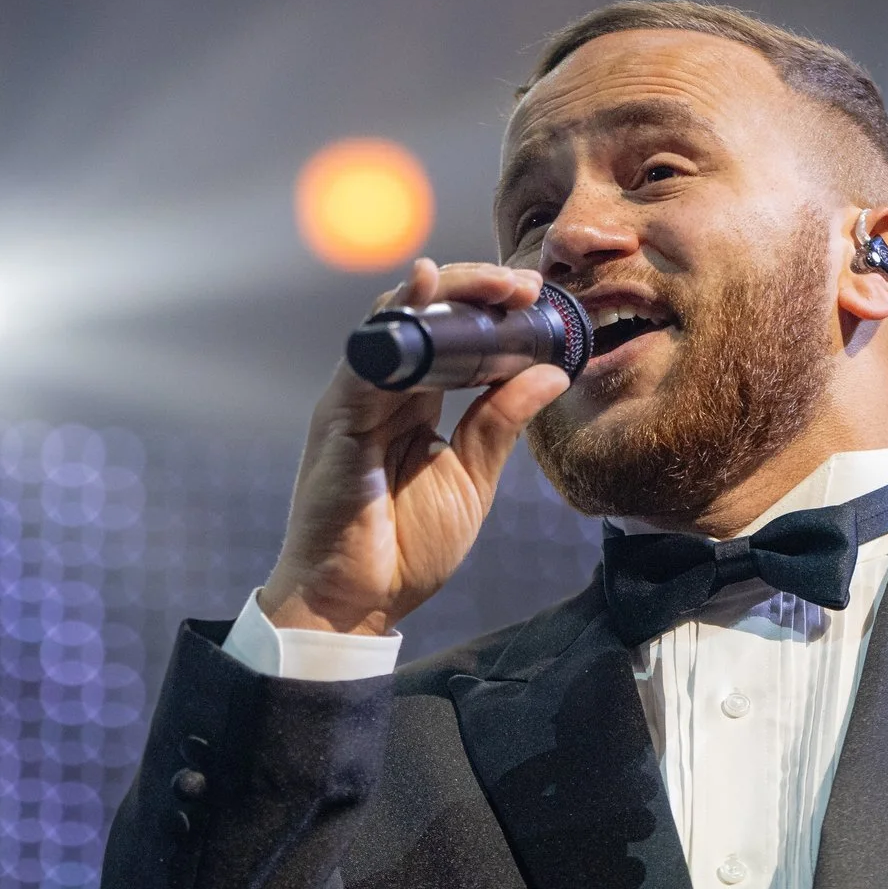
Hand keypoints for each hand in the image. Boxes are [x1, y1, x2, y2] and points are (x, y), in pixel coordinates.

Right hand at [258, 259, 571, 636]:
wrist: (355, 602)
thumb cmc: (404, 549)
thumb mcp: (471, 480)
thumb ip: (501, 424)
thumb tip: (549, 374)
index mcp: (412, 405)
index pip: (448, 337)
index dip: (489, 312)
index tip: (536, 301)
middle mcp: (382, 393)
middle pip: (423, 315)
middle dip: (475, 290)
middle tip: (524, 286)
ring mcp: (356, 399)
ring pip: (396, 320)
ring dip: (448, 294)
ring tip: (498, 287)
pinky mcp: (337, 415)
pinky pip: (367, 353)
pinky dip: (396, 317)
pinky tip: (424, 288)